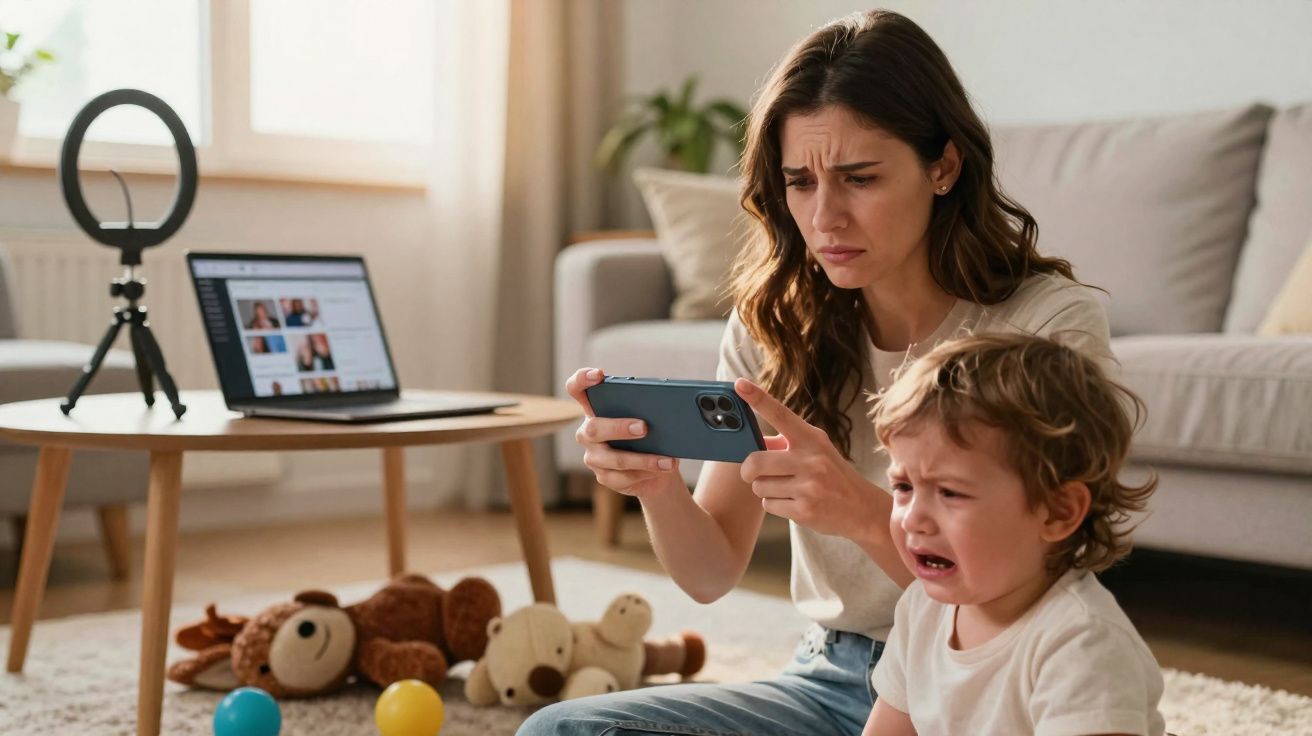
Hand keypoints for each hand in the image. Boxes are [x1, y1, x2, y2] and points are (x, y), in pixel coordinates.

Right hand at [565, 367, 680, 497]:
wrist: (657, 470)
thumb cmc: (652, 437)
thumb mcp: (650, 421)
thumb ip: (647, 412)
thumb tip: (663, 412)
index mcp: (595, 409)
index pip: (576, 389)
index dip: (581, 379)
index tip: (599, 374)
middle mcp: (587, 432)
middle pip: (594, 428)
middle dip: (619, 428)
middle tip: (644, 428)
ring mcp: (593, 457)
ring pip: (613, 459)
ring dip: (643, 459)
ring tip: (667, 460)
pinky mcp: (604, 477)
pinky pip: (623, 478)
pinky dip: (646, 473)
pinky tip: (662, 469)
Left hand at [735, 378, 889, 541]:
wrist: (862, 508)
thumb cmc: (832, 475)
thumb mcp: (816, 450)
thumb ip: (785, 443)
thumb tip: (752, 439)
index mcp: (812, 439)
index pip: (780, 414)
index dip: (757, 399)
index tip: (740, 385)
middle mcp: (810, 460)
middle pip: (755, 461)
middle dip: (748, 470)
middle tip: (753, 473)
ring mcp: (808, 486)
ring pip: (759, 486)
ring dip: (765, 489)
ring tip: (786, 488)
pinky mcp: (804, 510)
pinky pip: (768, 505)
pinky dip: (775, 504)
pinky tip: (793, 502)